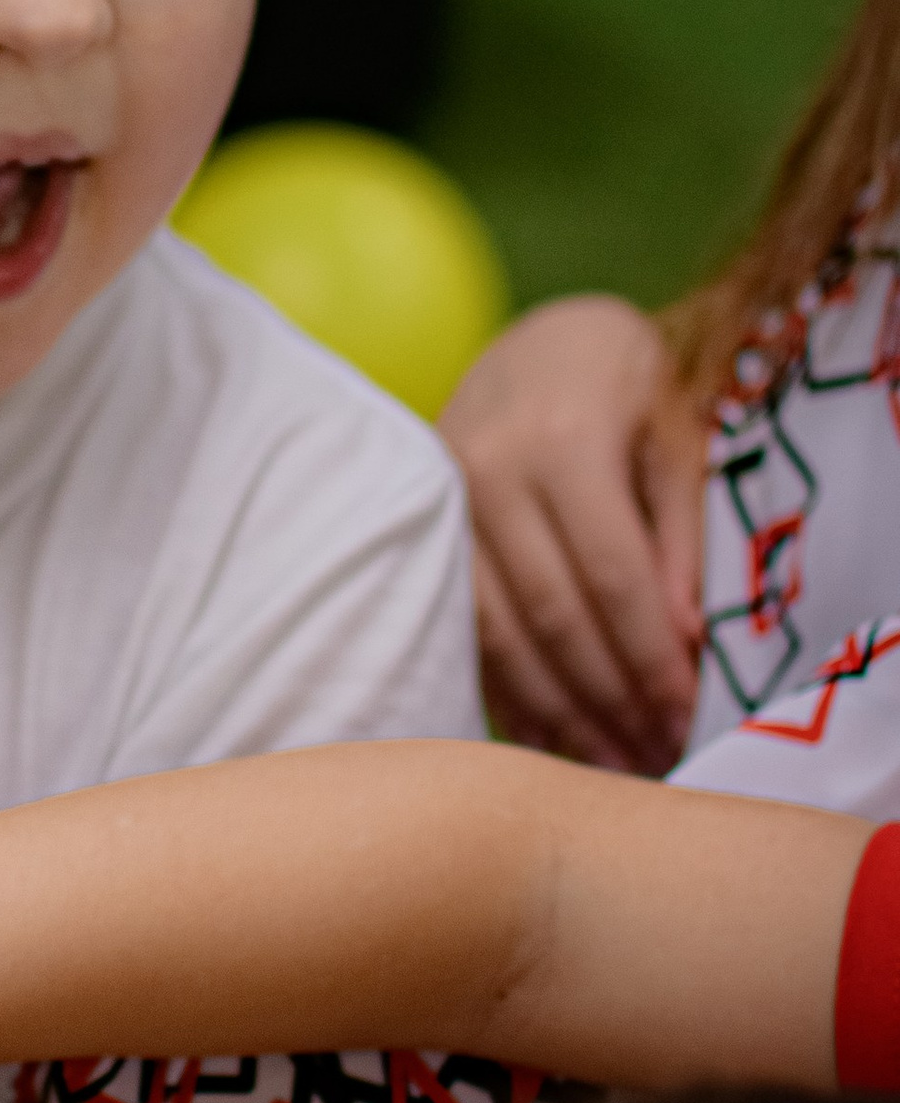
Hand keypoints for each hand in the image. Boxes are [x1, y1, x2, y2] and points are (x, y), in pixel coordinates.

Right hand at [439, 295, 705, 769]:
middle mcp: (488, 471)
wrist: (539, 340)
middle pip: (552, 612)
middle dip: (606, 696)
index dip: (649, 654)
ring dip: (553, 708)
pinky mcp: (419, 532)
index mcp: (562, 439)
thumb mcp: (674, 435)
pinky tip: (542, 735)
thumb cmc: (626, 384)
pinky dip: (504, 688)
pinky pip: (462, 626)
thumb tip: (682, 644)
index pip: (611, 573)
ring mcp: (442, 504)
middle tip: (650, 758)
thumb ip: (680, 535)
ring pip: (497, 630)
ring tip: (604, 761)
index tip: (683, 715)